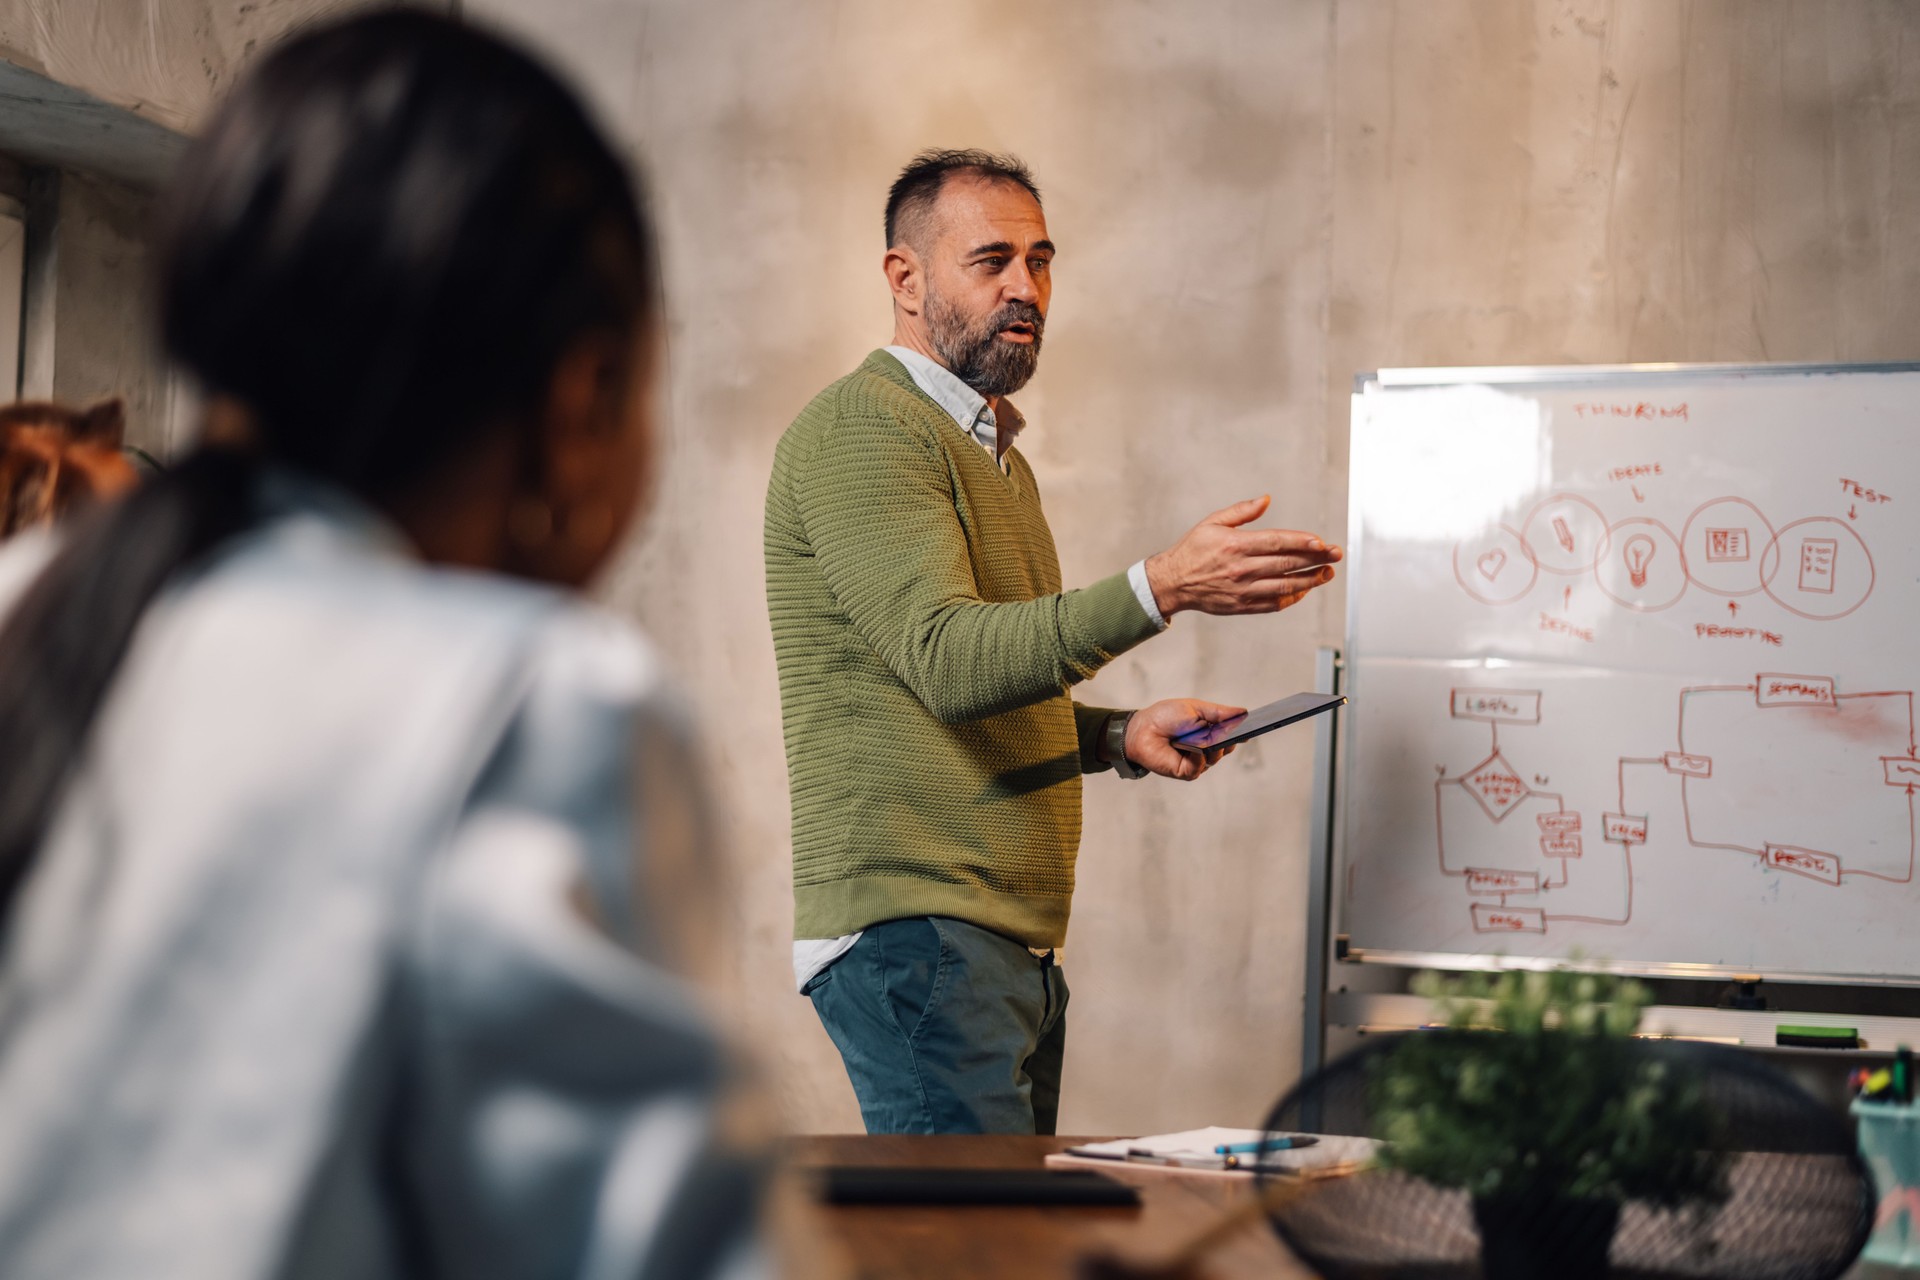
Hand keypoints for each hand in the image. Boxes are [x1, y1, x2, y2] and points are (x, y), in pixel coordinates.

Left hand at [1124, 699, 1245, 780]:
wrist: (1142, 728)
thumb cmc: (1166, 717)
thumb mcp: (1195, 708)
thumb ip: (1218, 712)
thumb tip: (1242, 713)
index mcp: (1211, 732)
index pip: (1233, 733)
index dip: (1244, 731)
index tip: (1257, 724)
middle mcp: (1208, 748)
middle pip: (1228, 746)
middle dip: (1230, 737)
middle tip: (1232, 730)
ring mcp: (1198, 761)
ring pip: (1216, 757)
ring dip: (1210, 745)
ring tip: (1205, 735)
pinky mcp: (1186, 771)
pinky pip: (1199, 766)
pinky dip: (1198, 756)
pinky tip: (1193, 748)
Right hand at [1144, 495, 1341, 617]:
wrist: (1172, 583)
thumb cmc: (1192, 550)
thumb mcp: (1212, 523)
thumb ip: (1241, 511)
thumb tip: (1266, 499)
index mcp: (1235, 545)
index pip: (1277, 542)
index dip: (1303, 542)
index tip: (1322, 542)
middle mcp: (1241, 568)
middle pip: (1287, 563)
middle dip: (1316, 558)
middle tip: (1336, 554)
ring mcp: (1242, 590)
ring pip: (1285, 586)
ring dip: (1310, 580)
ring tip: (1327, 573)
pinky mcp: (1242, 606)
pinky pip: (1273, 604)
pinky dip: (1292, 598)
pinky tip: (1305, 589)